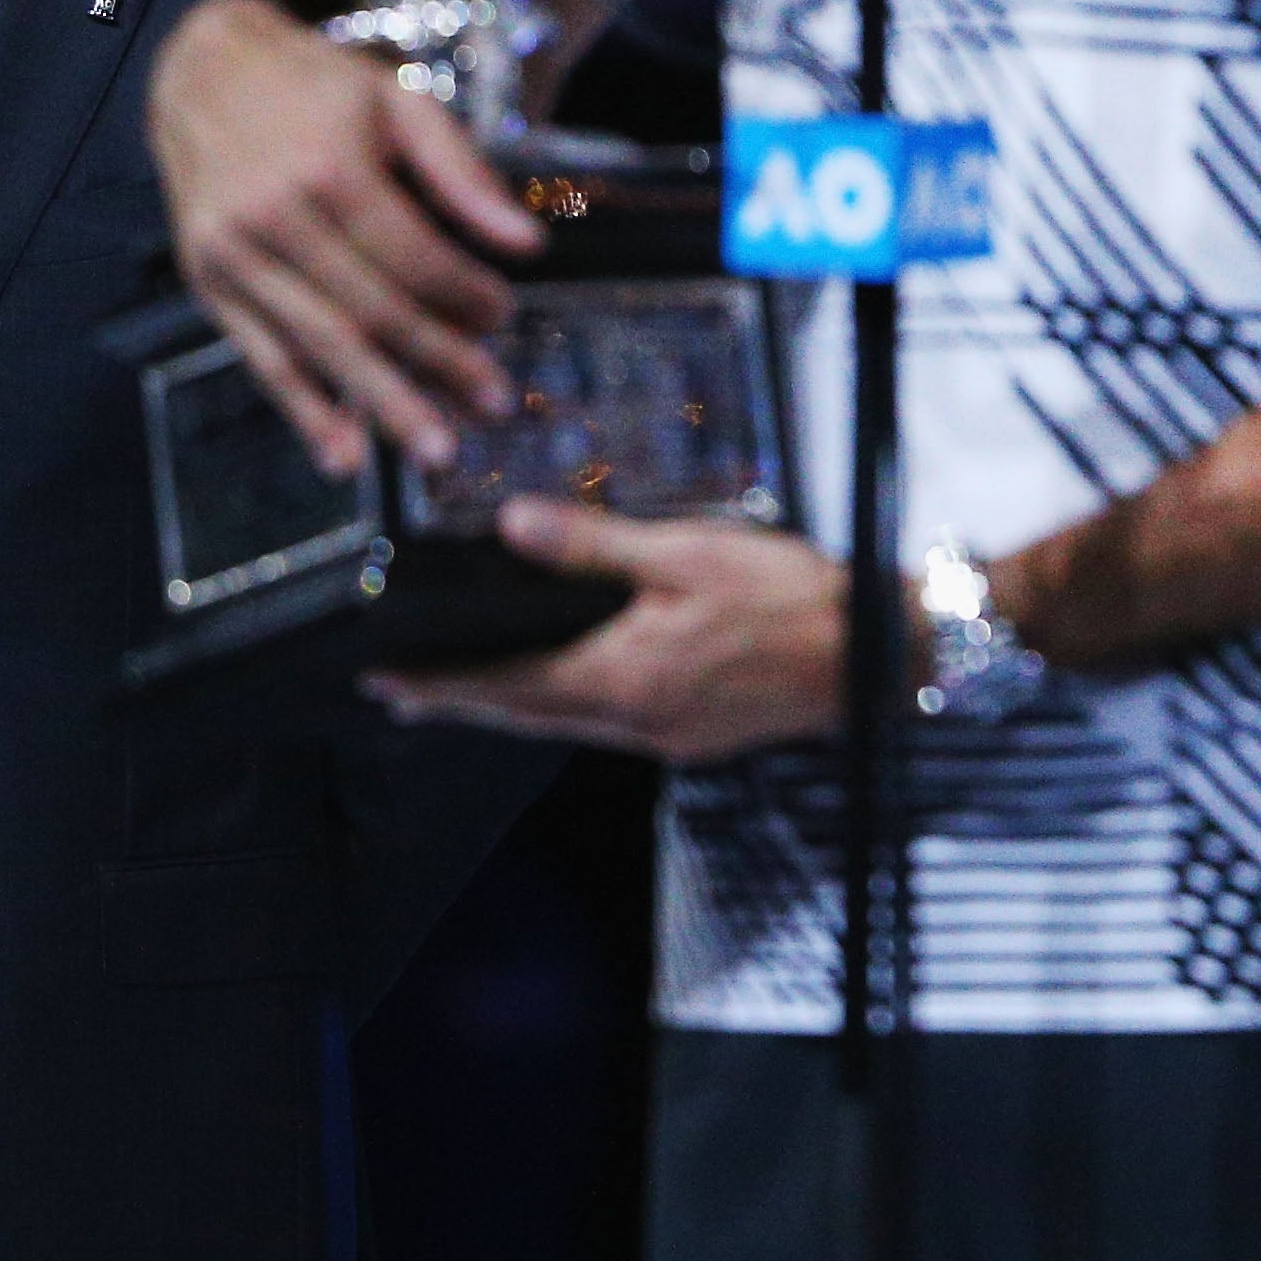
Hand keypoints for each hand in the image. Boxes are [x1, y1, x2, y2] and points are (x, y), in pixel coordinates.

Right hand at [148, 0, 537, 474]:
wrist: (203, 71)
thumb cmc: (318, 88)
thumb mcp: (401, 104)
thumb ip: (464, 175)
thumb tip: (527, 245)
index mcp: (330, 172)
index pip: (413, 258)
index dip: (465, 295)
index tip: (506, 317)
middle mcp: (274, 220)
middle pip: (371, 312)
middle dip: (439, 366)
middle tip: (494, 405)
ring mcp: (233, 257)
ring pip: (320, 346)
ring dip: (382, 404)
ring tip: (436, 450)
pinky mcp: (208, 282)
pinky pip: (261, 356)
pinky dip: (303, 409)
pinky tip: (342, 453)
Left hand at [364, 496, 845, 763]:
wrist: (877, 655)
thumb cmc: (794, 601)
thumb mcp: (688, 552)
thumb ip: (595, 542)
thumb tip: (514, 525)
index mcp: (619, 677)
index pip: (503, 685)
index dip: (439, 685)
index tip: (383, 684)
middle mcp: (632, 720)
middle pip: (523, 715)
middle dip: (460, 701)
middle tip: (402, 694)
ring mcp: (665, 736)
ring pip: (565, 724)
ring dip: (513, 707)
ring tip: (470, 691)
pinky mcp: (695, 736)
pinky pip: (610, 725)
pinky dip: (570, 708)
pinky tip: (573, 687)